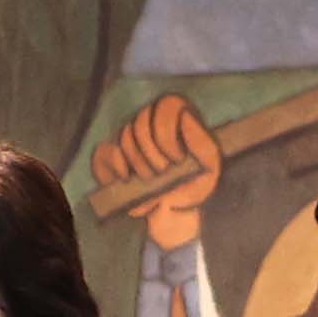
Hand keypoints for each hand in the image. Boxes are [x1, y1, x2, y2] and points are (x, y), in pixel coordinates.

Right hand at [94, 94, 221, 251]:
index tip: (177, 160)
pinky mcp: (111, 152)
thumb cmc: (192, 188)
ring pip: (126, 135)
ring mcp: (130, 134)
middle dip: (151, 152)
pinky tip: (127, 178)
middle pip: (142, 120)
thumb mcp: (210, 169)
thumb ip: (204, 142)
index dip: (167, 133)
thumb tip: (186, 116)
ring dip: (139, 163)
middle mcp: (152, 119)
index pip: (167, 104)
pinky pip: (107, 149)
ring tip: (150, 180)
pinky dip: (118, 166)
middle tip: (162, 173)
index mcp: (178, 116)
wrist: (171, 211)